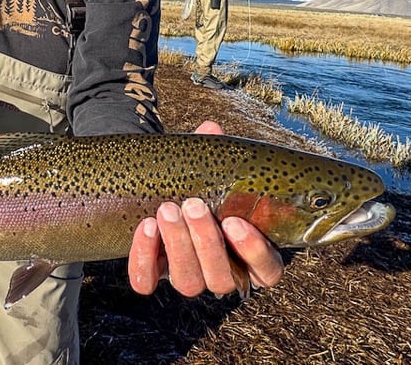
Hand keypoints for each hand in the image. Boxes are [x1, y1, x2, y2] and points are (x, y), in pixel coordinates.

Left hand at [127, 121, 283, 296]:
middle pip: (221, 278)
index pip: (267, 270)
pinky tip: (145, 226)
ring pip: (188, 282)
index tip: (235, 222)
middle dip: (205, 242)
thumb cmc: (202, 184)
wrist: (164, 193)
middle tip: (192, 205)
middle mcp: (221, 274)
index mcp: (250, 256)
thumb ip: (216, 154)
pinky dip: (143, 257)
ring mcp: (189, 278)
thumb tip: (211, 129)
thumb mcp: (212, 170)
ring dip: (177, 245)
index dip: (254, 252)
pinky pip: (146, 282)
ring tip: (167, 208)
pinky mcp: (154, 277)